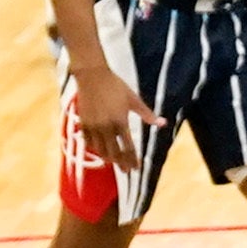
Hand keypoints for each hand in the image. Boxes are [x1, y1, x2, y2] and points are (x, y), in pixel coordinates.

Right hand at [72, 57, 158, 173]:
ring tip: (115, 162)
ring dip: (109, 158)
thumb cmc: (116, 86)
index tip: (136, 168)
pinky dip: (95, 148)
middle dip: (121, 163)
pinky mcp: (84, 123)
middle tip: (127, 171)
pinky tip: (100, 150)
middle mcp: (106, 127)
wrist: (92, 76)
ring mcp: (94, 126)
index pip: (128, 147)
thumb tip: (163, 123)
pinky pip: (89, 142)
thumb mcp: (133, 99)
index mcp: (120, 121)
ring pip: (100, 150)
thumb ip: (147, 113)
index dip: (133, 159)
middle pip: (114, 152)